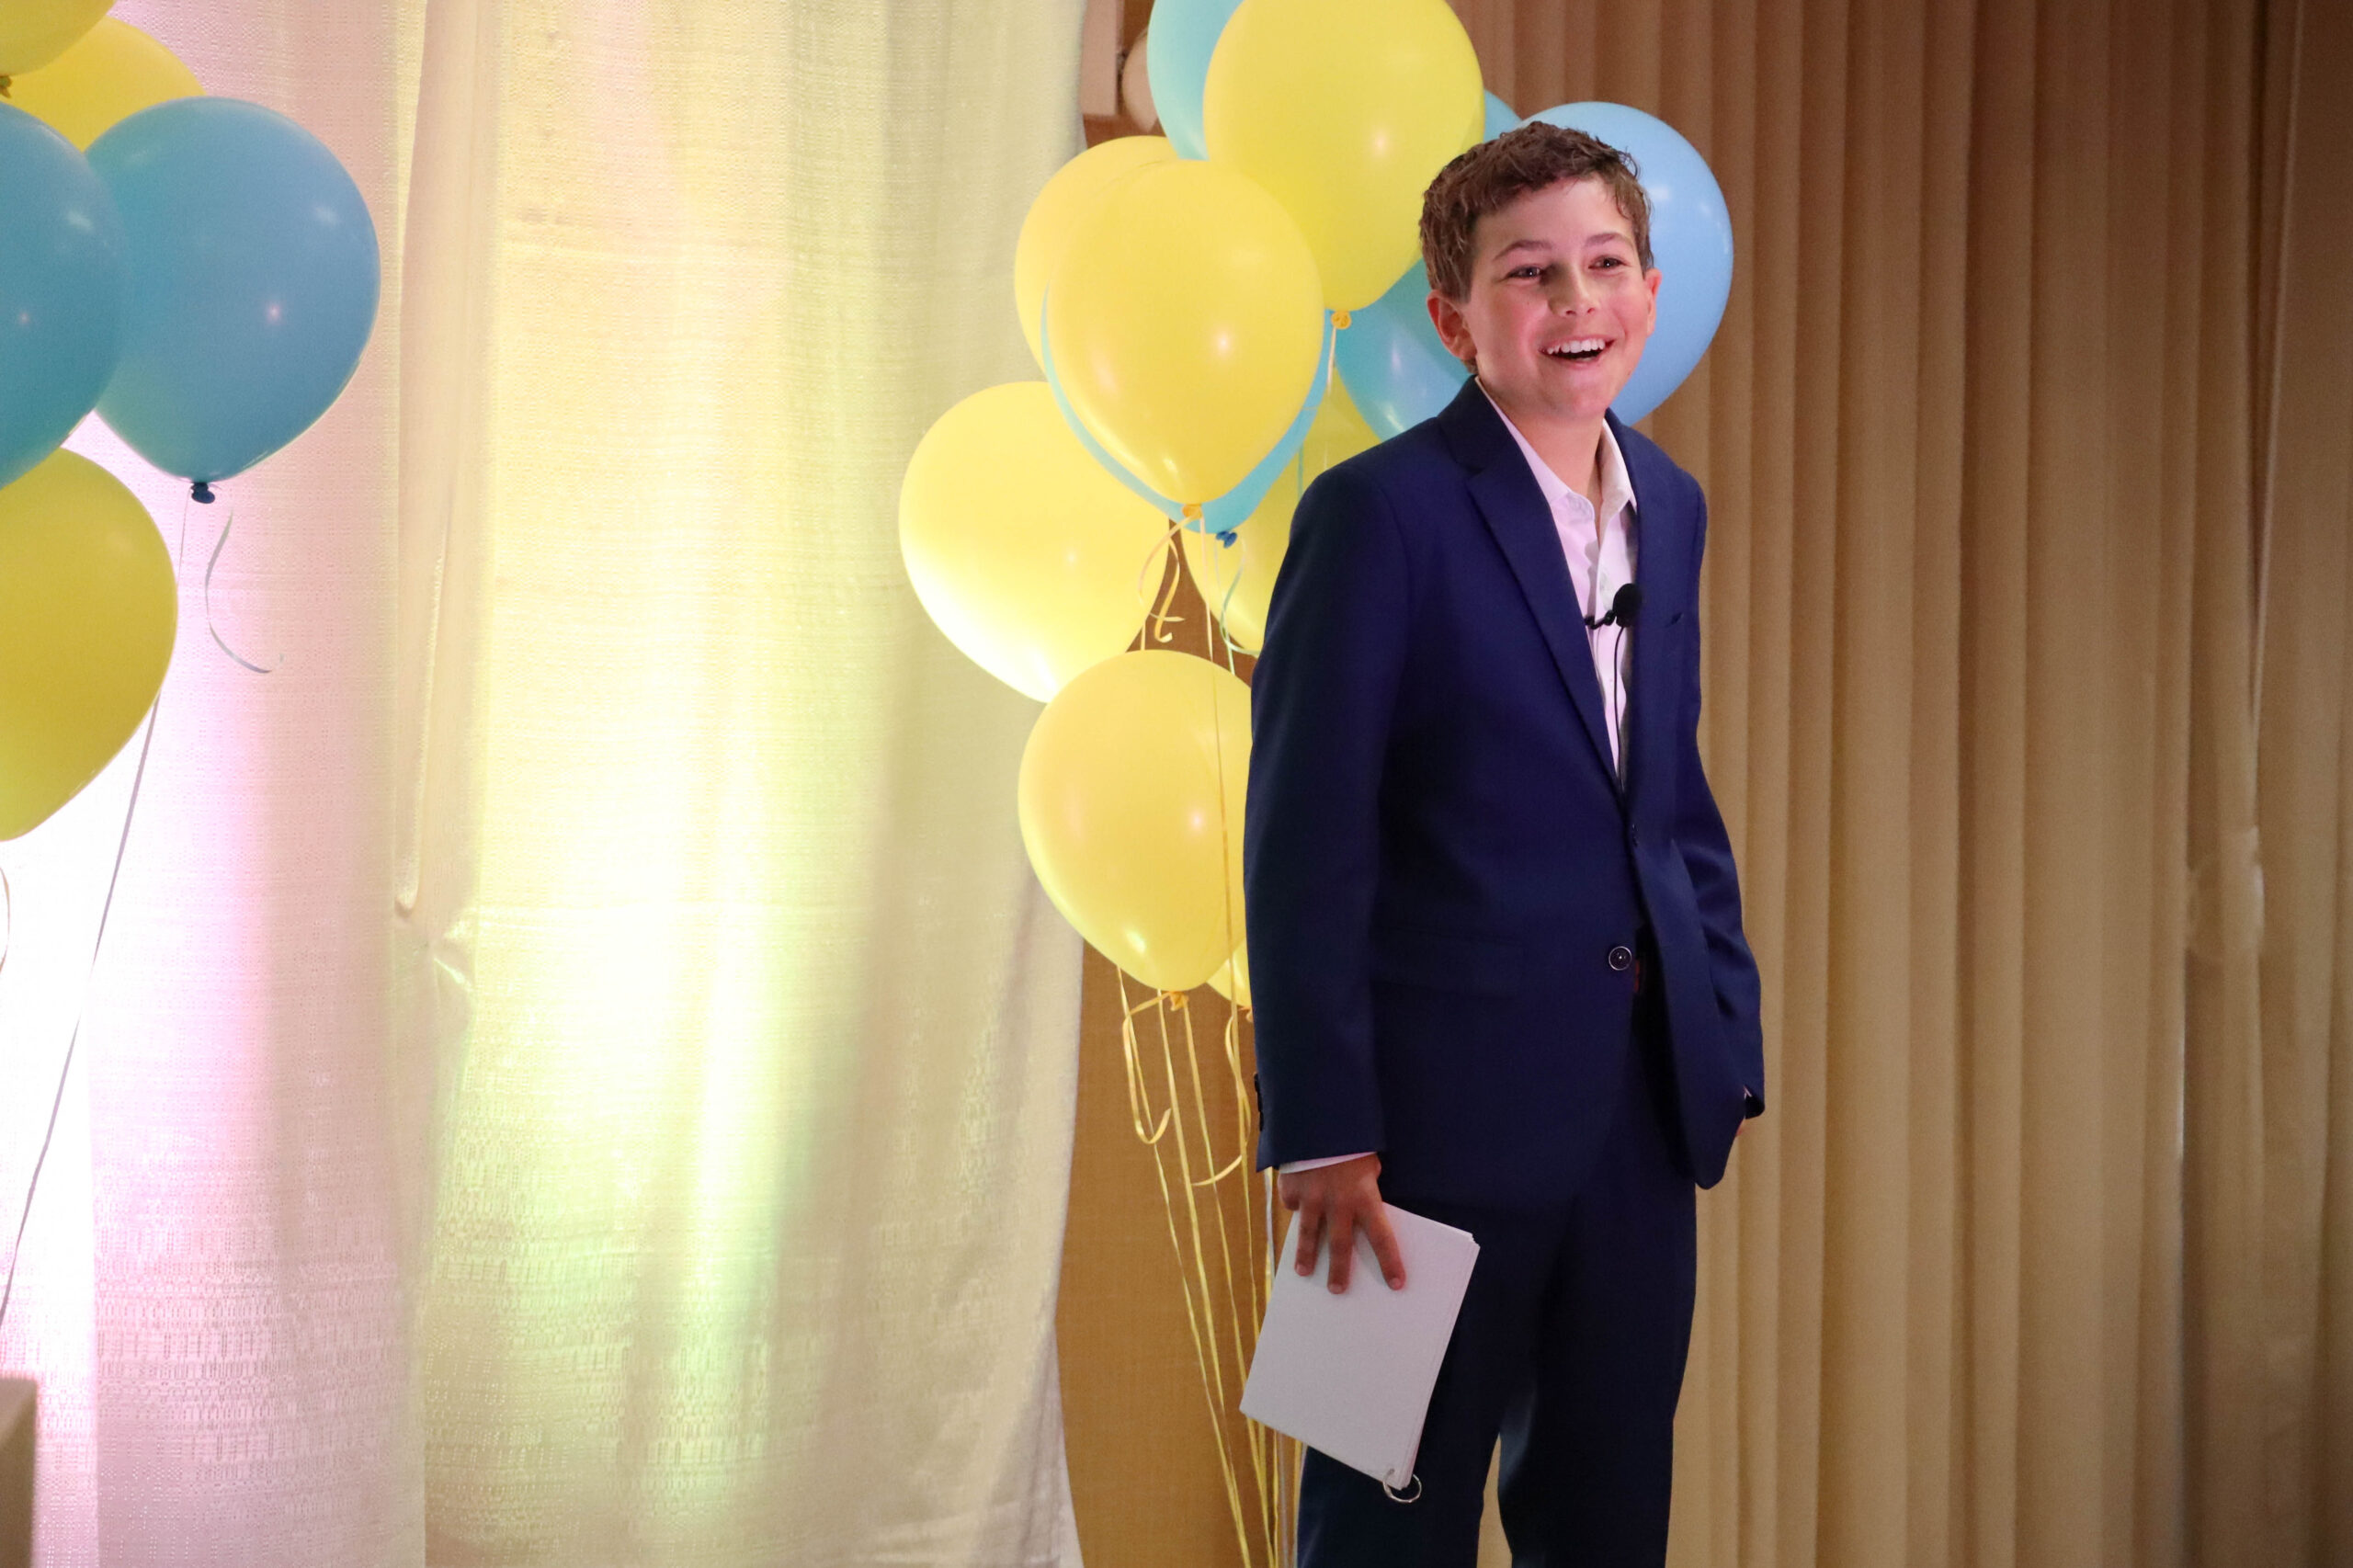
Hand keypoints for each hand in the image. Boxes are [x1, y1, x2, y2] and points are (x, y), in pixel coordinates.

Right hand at [1277, 1153, 1404, 1292]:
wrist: (1317, 1118)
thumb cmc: (1352, 1141)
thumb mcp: (1369, 1165)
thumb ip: (1365, 1189)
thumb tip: (1362, 1212)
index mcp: (1364, 1197)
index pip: (1382, 1237)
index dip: (1390, 1262)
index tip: (1396, 1284)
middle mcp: (1337, 1203)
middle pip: (1339, 1246)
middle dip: (1339, 1270)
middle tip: (1338, 1290)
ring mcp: (1311, 1198)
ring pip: (1308, 1234)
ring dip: (1305, 1255)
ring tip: (1302, 1272)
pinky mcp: (1291, 1188)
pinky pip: (1293, 1203)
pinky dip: (1295, 1206)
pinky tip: (1293, 1207)